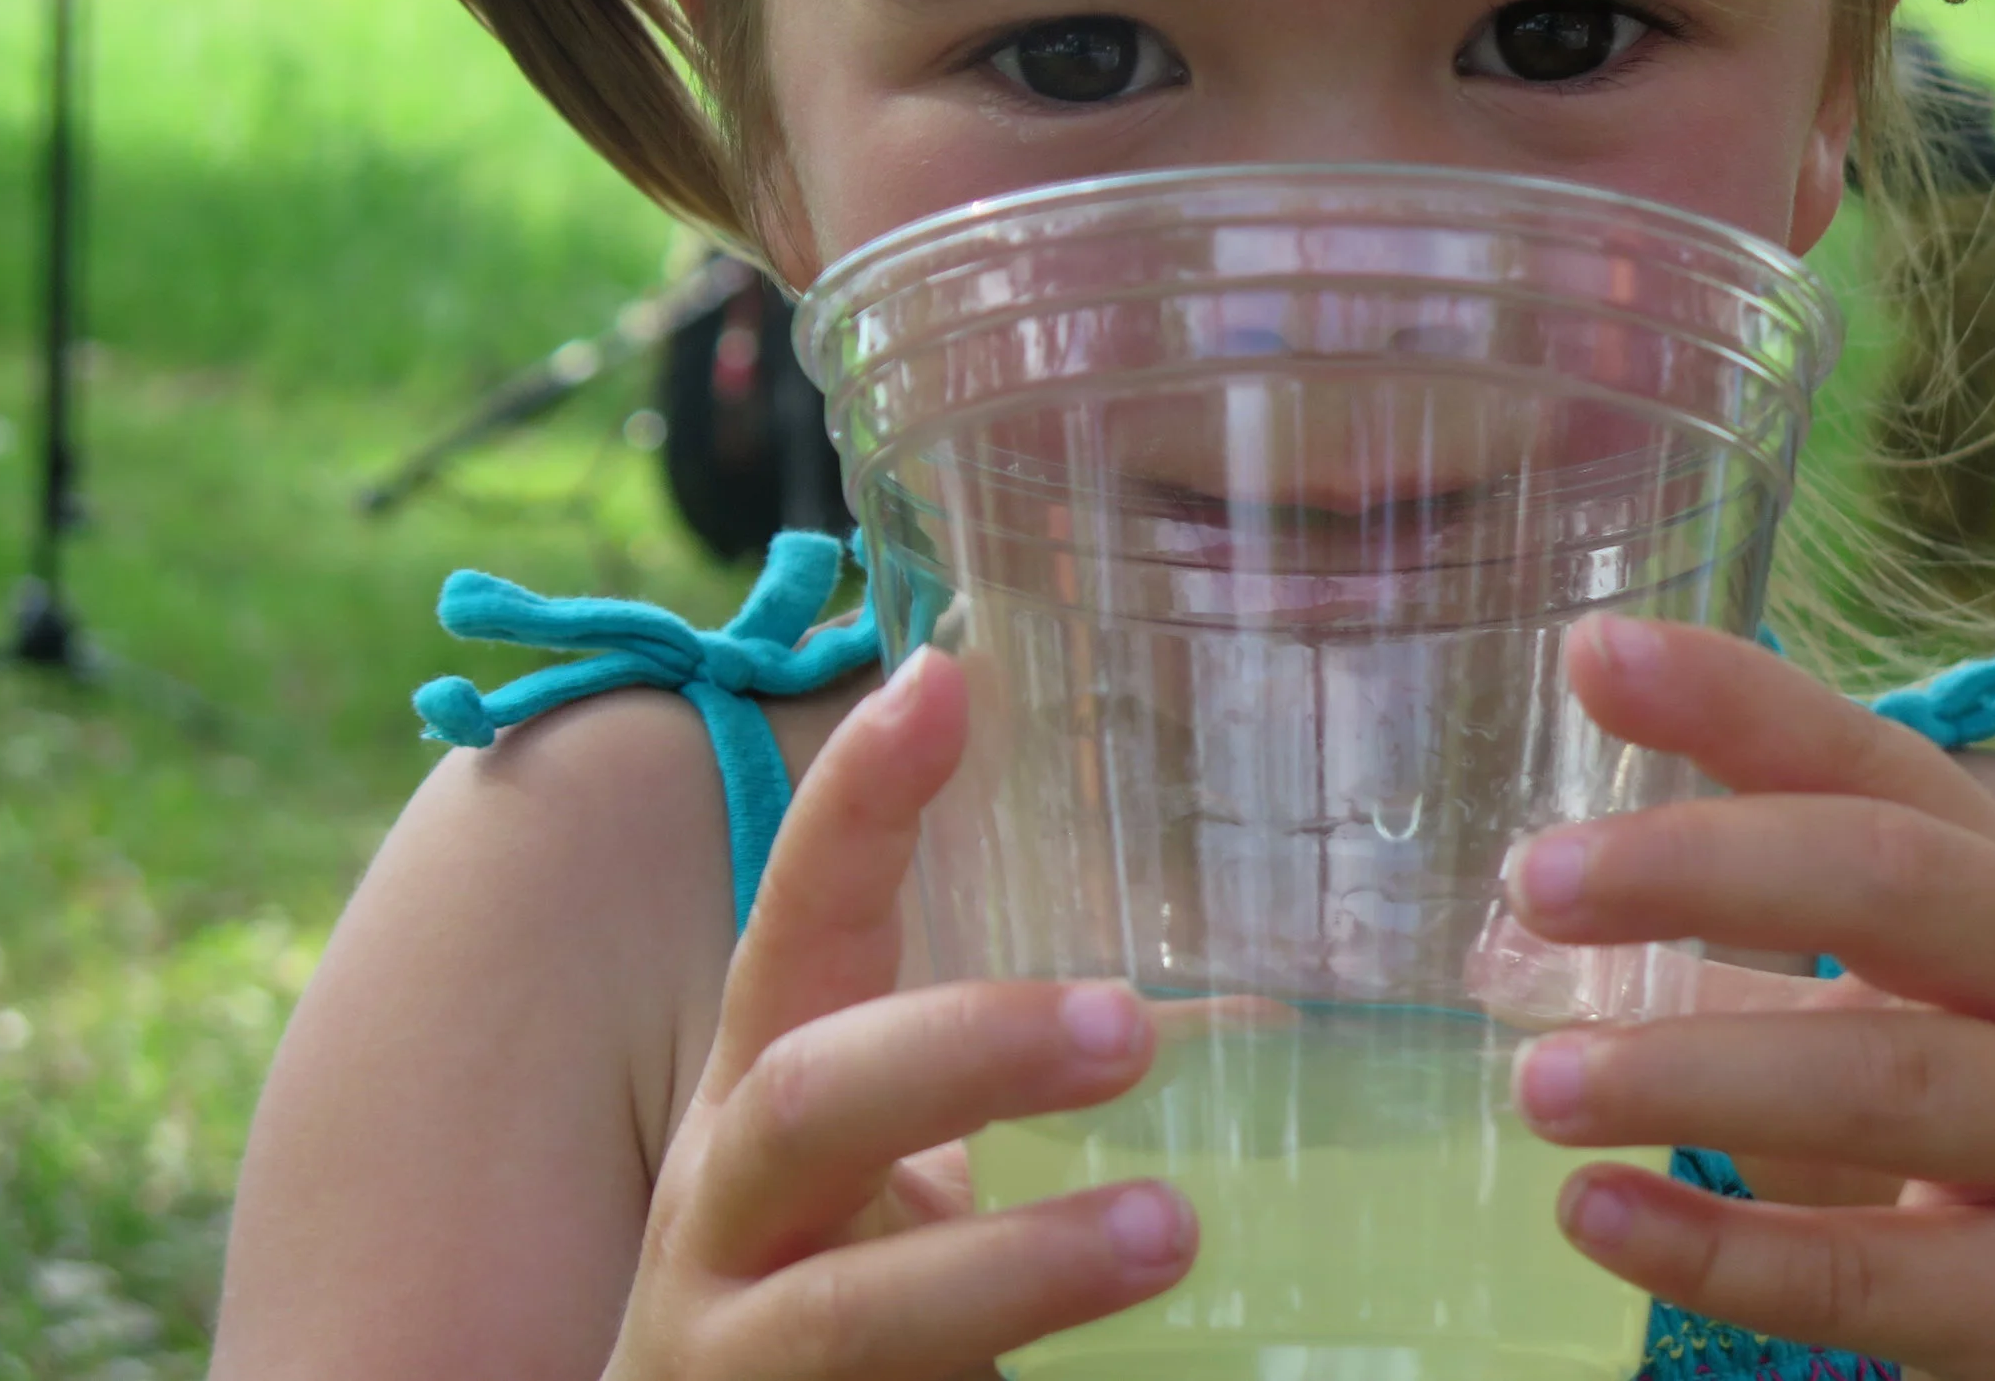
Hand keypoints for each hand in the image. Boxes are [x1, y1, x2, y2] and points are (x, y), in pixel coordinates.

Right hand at [601, 651, 1197, 1380]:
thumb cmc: (831, 1270)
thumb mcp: (902, 1162)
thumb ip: (1016, 1079)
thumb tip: (1264, 1006)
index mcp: (766, 1085)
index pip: (800, 917)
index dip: (858, 802)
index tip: (948, 680)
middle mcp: (730, 1203)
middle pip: (811, 1098)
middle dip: (965, 1049)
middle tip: (1129, 1023)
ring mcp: (739, 1349)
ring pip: (850, 1311)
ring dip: (1014, 1267)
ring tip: (1171, 1227)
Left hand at [1503, 615, 1994, 1380]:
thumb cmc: (1981, 1109)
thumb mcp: (1896, 988)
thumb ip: (1737, 930)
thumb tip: (1520, 913)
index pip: (1871, 760)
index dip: (1736, 699)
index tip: (1590, 653)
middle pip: (1895, 882)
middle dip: (1700, 868)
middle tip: (1534, 881)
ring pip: (1886, 1082)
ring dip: (1688, 1073)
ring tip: (1538, 1084)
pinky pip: (1874, 1276)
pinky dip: (1720, 1250)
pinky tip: (1594, 1215)